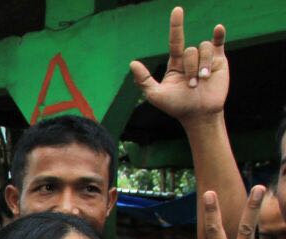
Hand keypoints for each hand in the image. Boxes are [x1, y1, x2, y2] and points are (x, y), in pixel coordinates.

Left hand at [129, 8, 227, 126]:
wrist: (198, 115)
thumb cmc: (176, 106)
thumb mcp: (155, 95)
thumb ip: (144, 79)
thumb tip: (133, 63)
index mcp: (175, 64)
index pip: (176, 40)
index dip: (176, 25)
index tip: (177, 10)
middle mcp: (190, 59)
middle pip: (190, 51)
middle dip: (191, 68)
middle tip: (191, 85)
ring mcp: (205, 59)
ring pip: (203, 49)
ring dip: (202, 66)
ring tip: (202, 81)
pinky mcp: (219, 61)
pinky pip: (219, 43)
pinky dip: (219, 35)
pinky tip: (218, 29)